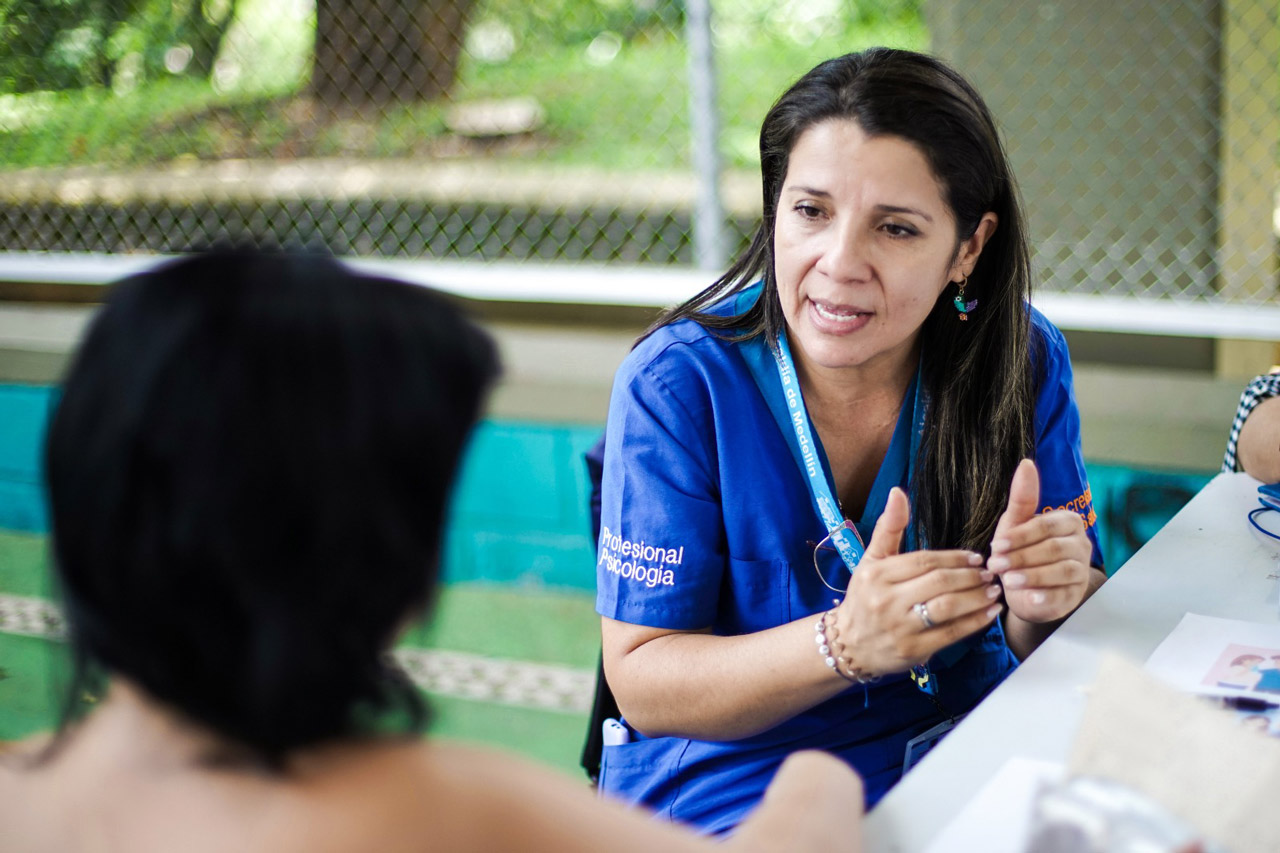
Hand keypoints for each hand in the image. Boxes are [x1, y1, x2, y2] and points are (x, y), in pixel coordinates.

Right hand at [834, 487, 1002, 675]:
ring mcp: (900, 627)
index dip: (954, 558)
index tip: (976, 557)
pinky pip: (950, 634)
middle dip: (970, 577)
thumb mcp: (871, 561)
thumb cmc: (864, 597)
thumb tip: (898, 491)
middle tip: (991, 572)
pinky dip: (974, 622)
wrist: (849, 644)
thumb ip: (889, 527)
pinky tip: (989, 613)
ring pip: (947, 608)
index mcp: (877, 575)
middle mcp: (886, 600)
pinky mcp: (913, 650)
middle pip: (939, 583)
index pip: (924, 561)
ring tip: (994, 590)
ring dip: (976, 598)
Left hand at [988, 459, 1091, 622]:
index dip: (1020, 536)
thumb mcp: (1015, 523)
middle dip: (1022, 557)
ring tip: (1008, 581)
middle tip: (996, 565)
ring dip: (1033, 576)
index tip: (996, 545)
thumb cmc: (1019, 549)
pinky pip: (1064, 595)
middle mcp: (1081, 545)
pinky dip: (1047, 598)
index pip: (1045, 526)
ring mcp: (1081, 571)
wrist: (1024, 587)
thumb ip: (1022, 497)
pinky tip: (1031, 600)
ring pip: (1062, 571)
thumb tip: (1026, 463)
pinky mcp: (1075, 595)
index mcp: (1068, 522)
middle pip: (1053, 549)